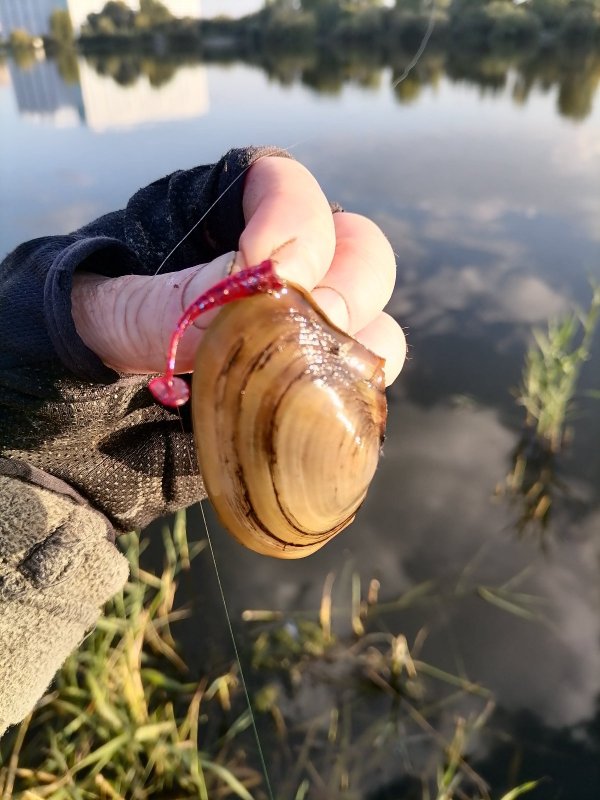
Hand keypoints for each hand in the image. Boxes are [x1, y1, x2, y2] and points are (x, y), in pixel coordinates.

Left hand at [72, 157, 405, 385]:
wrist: (62, 431)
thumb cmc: (67, 347)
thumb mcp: (98, 313)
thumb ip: (164, 299)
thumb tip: (251, 295)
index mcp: (214, 222)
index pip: (282, 186)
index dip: (293, 214)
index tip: (267, 264)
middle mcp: (270, 272)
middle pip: (355, 248)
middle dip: (347, 283)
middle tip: (309, 325)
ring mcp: (292, 335)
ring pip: (369, 320)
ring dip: (357, 346)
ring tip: (309, 379)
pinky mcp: (298, 392)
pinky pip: (356, 385)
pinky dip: (351, 398)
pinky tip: (317, 412)